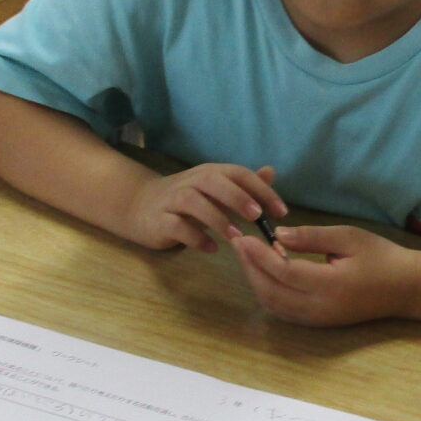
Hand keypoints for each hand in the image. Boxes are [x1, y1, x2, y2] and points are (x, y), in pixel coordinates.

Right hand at [120, 164, 285, 253]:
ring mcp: (172, 201)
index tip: (281, 211)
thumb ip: (243, 184)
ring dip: (216, 218)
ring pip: (193, 202)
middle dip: (236, 196)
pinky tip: (211, 249)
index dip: (261, 189)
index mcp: (210, 173)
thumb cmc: (186, 200)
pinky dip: (195, 237)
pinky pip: (177, 227)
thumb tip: (271, 171)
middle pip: (212, 181)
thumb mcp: (216, 190)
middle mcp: (191, 182)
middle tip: (257, 215)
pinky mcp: (159, 221)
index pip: (238, 173)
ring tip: (236, 236)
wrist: (139, 206)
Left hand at [227, 224, 417, 326]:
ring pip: (273, 305)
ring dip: (255, 281)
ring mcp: (318, 320)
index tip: (244, 236)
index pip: (283, 271)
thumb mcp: (349, 237)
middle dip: (249, 267)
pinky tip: (266, 272)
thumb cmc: (381, 257)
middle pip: (270, 291)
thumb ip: (312, 237)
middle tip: (238, 243)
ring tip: (248, 256)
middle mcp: (320, 308)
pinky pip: (282, 311)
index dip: (258, 255)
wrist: (405, 289)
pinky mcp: (318, 323)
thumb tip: (277, 235)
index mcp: (331, 285)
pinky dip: (267, 292)